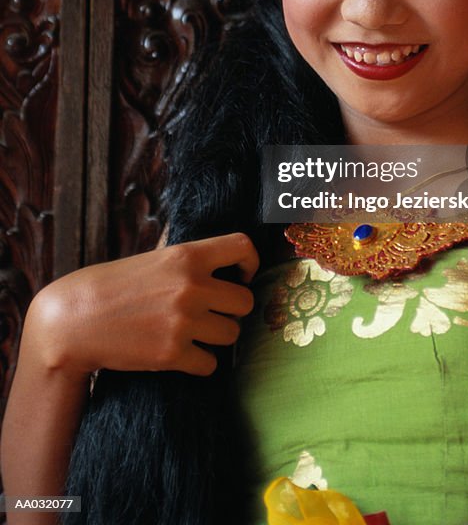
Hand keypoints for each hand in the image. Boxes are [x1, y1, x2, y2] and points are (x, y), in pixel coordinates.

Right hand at [26, 233, 258, 378]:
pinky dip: (201, 362)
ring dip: (218, 337)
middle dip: (232, 310)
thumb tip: (227, 265)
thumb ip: (190, 262)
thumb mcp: (155, 260)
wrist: (75, 319)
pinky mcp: (173, 354)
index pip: (242, 247)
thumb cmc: (115, 286)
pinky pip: (211, 363)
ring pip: (232, 334)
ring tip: (195, 333)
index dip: (250, 262)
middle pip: (245, 301)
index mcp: (187, 256)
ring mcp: (183, 321)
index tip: (242, 276)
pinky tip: (184, 355)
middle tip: (214, 313)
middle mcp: (190, 286)